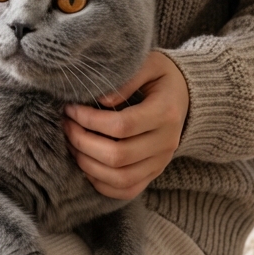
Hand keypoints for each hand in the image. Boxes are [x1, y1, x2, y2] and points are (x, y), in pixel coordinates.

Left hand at [62, 51, 189, 199]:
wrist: (187, 96)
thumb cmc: (161, 76)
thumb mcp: (150, 64)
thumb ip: (127, 79)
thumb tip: (101, 101)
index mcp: (165, 113)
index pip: (122, 126)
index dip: (90, 120)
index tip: (71, 108)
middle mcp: (165, 143)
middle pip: (118, 156)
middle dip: (83, 142)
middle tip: (66, 125)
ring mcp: (160, 162)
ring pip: (120, 178)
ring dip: (88, 164)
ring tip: (71, 143)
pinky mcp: (153, 173)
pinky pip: (126, 190)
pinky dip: (101, 183)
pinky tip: (86, 164)